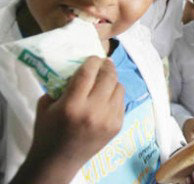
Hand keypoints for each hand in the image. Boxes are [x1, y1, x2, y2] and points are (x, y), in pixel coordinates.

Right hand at [25, 57, 123, 179]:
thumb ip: (61, 85)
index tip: (93, 57)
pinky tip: (106, 97)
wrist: (58, 161)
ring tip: (105, 81)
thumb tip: (78, 67)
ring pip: (119, 87)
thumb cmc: (48, 131)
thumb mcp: (46, 105)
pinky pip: (122, 102)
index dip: (93, 60)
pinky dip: (115, 96)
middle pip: (108, 77)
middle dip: (107, 66)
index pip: (88, 73)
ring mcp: (108, 119)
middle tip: (104, 63)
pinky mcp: (117, 126)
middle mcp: (93, 111)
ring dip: (112, 81)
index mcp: (72, 105)